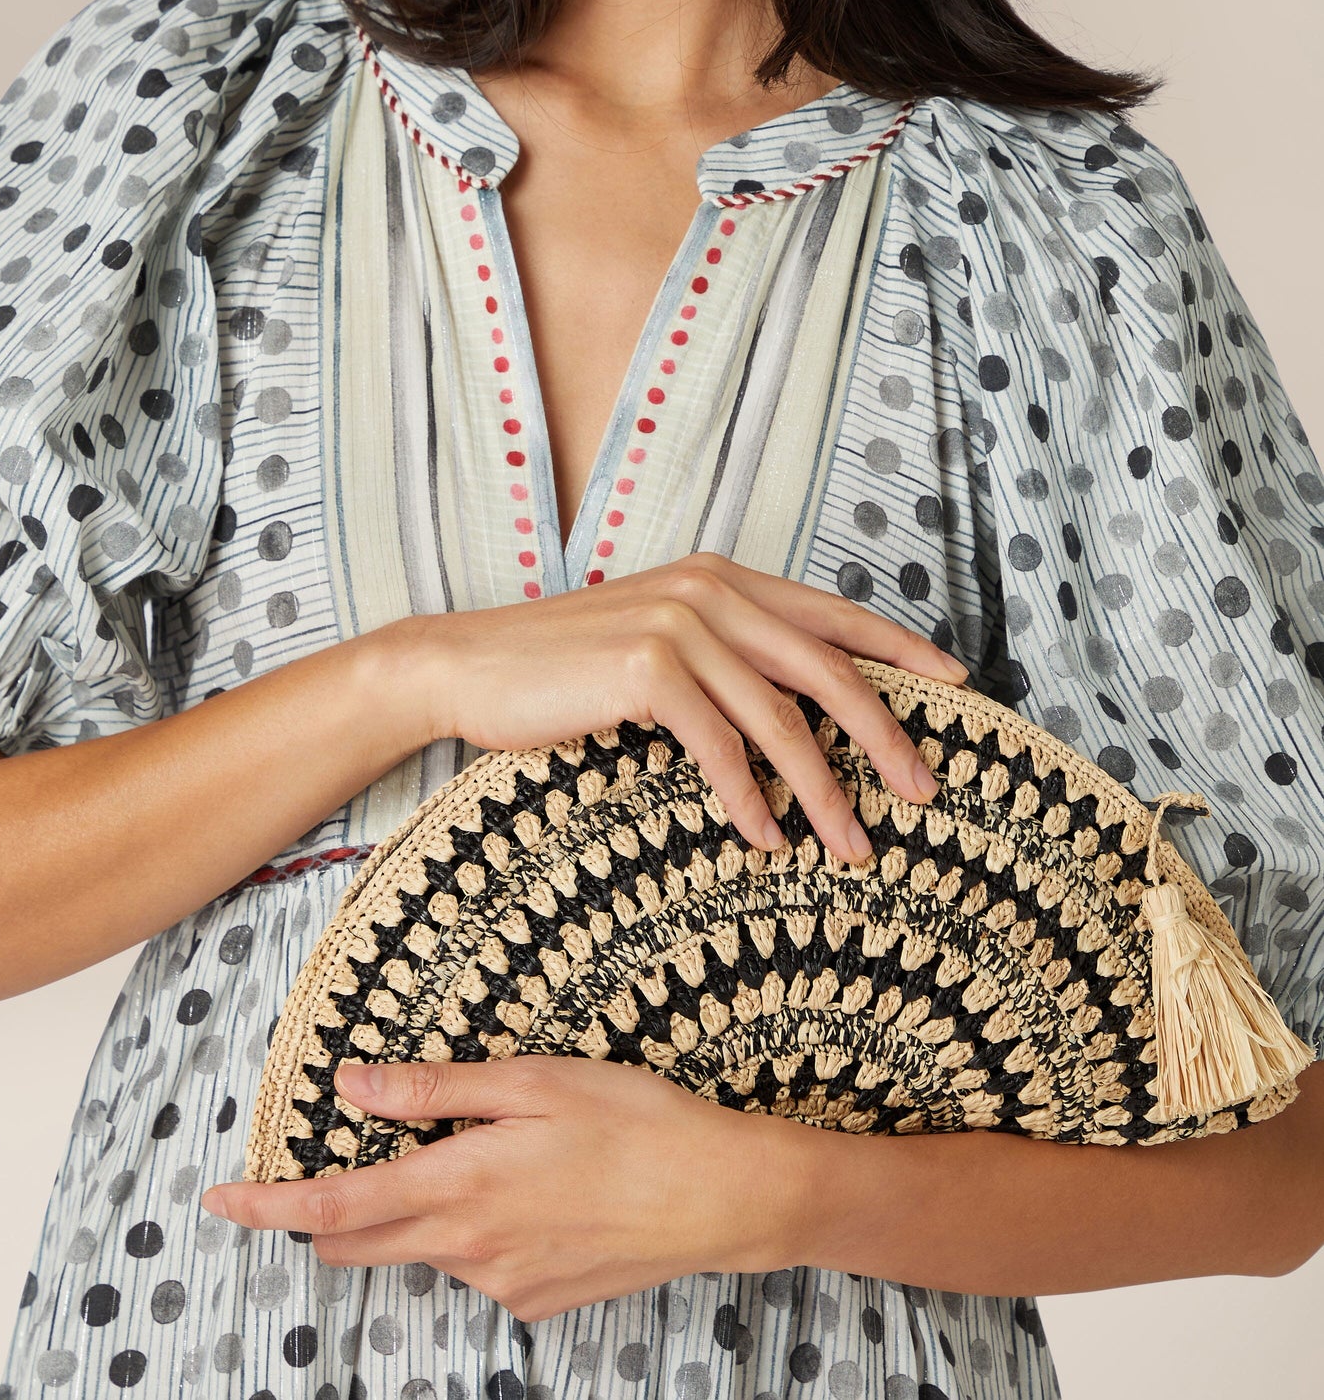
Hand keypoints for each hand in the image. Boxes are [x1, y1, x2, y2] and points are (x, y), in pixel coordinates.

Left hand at [201, 1052, 814, 1319]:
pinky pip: (479, 1267)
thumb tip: (352, 1086)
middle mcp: (468, 1248)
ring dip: (415, 1213)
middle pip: (361, 1244)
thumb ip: (433, 1089)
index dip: (269, 1207)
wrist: (720, 1198)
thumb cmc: (633, 1121)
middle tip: (314, 1174)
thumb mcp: (531, 1080)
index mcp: (458, 1185)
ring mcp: (502, 1284)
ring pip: (425, 1249)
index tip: (218, 1201)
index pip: (334, 1209)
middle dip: (324, 1217)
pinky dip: (477, 1232)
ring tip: (477, 1156)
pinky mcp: (536, 1302)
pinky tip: (533, 1191)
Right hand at [401, 550, 967, 862]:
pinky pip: (721, 746)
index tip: (958, 686)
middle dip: (886, 737)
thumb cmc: (563, 668)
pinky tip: (767, 840)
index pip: (834, 613)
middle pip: (828, 670)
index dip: (902, 649)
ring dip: (824, 792)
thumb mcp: (657, 645)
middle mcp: (711, 589)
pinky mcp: (646, 666)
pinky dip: (750, 799)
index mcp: (722, 578)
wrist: (469, 665)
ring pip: (783, 719)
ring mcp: (679, 624)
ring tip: (851, 848)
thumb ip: (724, 656)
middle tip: (926, 794)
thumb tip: (796, 712)